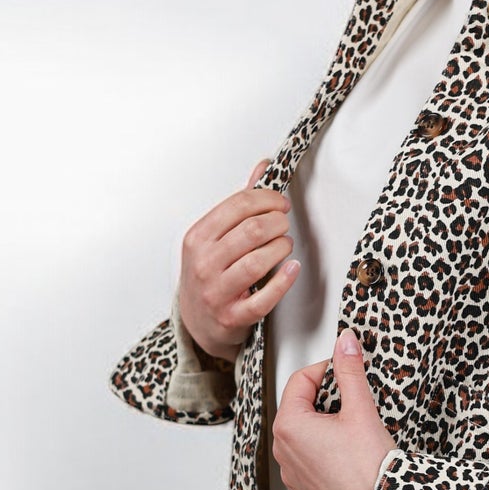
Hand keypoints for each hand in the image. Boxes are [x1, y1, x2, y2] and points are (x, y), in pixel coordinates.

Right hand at [177, 158, 298, 362]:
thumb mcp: (214, 237)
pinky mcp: (232, 317)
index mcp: (197, 238)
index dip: (267, 200)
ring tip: (285, 245)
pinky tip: (292, 268)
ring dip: (281, 248)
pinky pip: (264, 298)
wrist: (196, 322)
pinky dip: (284, 280)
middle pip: (252, 231)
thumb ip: (240, 204)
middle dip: (277, 222)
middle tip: (284, 224)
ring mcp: (216, 292)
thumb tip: (263, 168)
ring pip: (258, 261)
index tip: (280, 204)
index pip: (238, 206)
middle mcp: (203, 264)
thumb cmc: (208, 274)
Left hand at [272, 329, 395, 489]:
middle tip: (352, 401)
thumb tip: (346, 342)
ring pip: (303, 437)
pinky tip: (348, 456)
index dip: (325, 369)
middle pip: (299, 408)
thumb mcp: (361, 409)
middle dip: (324, 400)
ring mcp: (292, 476)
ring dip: (323, 427)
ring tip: (352, 430)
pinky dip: (324, 454)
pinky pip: (309, 463)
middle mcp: (283, 452)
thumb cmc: (370, 468)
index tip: (344, 369)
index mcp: (289, 426)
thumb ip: (350, 371)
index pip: (300, 380)